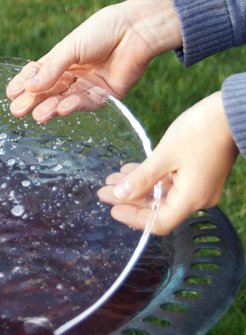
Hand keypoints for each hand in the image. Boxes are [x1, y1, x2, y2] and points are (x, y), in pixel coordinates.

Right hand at [7, 0, 181, 122]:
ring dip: (51, 108)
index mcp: (62, 59)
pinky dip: (74, 106)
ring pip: (65, 100)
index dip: (24, 83)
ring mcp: (88, 85)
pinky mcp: (105, 95)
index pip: (38, 74)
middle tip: (17, 110)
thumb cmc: (103, 29)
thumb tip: (28, 87)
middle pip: (49, 91)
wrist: (137, 30)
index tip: (10, 93)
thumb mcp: (71, 47)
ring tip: (38, 115)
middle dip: (33, 101)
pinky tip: (62, 107)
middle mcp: (74, 74)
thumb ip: (51, 69)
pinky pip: (86, 103)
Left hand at [98, 92, 237, 234]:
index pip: (158, 222)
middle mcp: (196, 198)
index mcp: (191, 199)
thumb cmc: (201, 131)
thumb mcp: (164, 155)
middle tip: (104, 191)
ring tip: (112, 179)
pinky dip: (149, 178)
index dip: (132, 218)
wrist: (231, 111)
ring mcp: (197, 186)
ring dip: (136, 187)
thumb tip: (120, 195)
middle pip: (157, 209)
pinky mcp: (196, 174)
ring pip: (160, 194)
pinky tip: (129, 170)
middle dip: (129, 200)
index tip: (112, 208)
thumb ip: (141, 178)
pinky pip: (168, 182)